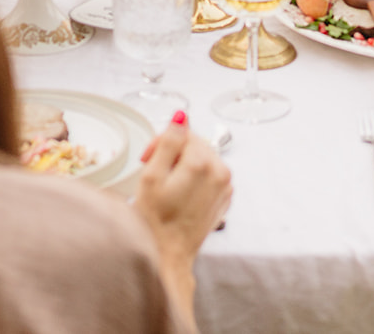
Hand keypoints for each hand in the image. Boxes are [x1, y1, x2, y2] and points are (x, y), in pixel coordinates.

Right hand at [133, 112, 232, 272]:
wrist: (169, 255)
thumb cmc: (155, 222)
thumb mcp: (152, 176)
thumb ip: (167, 142)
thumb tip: (180, 117)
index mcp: (203, 163)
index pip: (183, 133)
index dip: (161, 142)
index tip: (148, 158)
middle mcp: (220, 172)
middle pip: (194, 145)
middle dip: (173, 153)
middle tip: (153, 172)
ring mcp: (224, 187)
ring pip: (202, 159)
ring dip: (183, 165)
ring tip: (166, 186)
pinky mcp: (224, 198)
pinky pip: (209, 176)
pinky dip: (194, 179)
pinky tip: (179, 194)